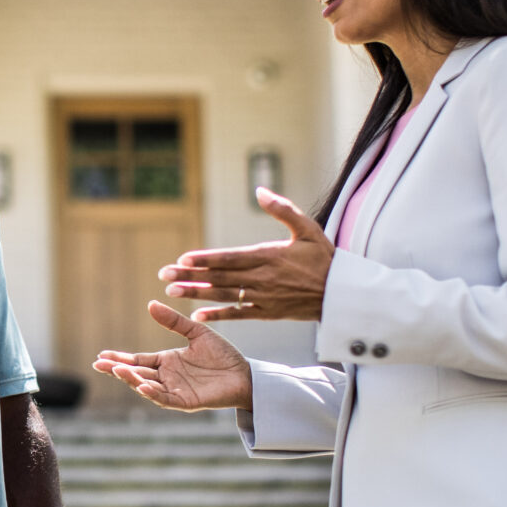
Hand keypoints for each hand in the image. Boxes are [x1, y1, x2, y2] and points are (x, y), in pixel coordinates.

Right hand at [93, 301, 253, 410]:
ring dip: (131, 380)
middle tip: (99, 364)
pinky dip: (152, 393)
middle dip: (117, 370)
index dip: (120, 359)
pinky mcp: (186, 402)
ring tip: (117, 371)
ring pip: (147, 386)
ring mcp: (175, 390)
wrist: (246, 374)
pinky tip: (141, 385)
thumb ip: (174, 321)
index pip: (138, 360)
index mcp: (167, 361)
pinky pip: (165, 399)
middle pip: (137, 374)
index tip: (102, 355)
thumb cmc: (223, 355)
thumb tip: (150, 305)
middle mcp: (167, 377)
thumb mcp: (196, 332)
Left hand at [158, 187, 334, 321]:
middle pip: (220, 277)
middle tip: (164, 276)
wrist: (342, 294)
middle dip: (190, 276)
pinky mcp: (268, 314)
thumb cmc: (324, 258)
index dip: (206, 259)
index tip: (182, 259)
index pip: (231, 258)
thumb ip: (283, 209)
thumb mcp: (309, 229)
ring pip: (224, 295)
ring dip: (197, 294)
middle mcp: (264, 279)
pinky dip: (218, 315)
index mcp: (270, 256)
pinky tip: (197, 315)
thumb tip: (260, 190)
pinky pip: (238, 314)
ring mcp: (264, 298)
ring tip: (172, 292)